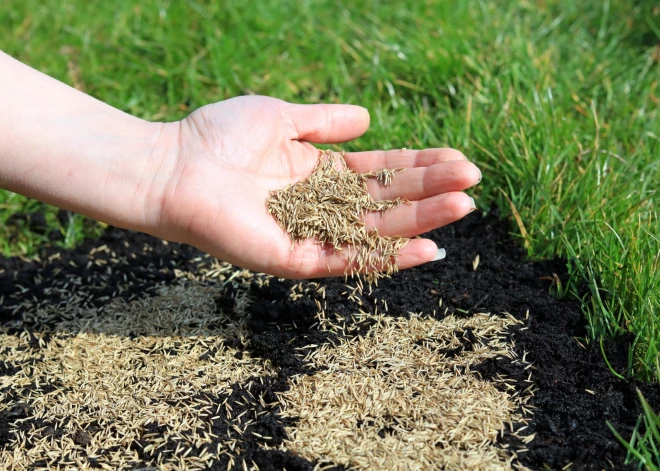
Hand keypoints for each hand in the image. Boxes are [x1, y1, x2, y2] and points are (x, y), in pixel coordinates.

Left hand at [151, 96, 480, 277]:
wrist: (171, 166)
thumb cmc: (217, 137)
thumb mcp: (280, 117)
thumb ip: (323, 122)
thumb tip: (368, 119)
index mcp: (318, 174)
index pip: (380, 172)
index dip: (418, 166)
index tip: (457, 160)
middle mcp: (320, 207)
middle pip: (386, 201)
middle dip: (429, 191)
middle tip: (473, 183)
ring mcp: (310, 234)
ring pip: (375, 230)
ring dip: (420, 221)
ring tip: (463, 207)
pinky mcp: (295, 258)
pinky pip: (348, 260)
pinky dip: (386, 256)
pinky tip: (425, 247)